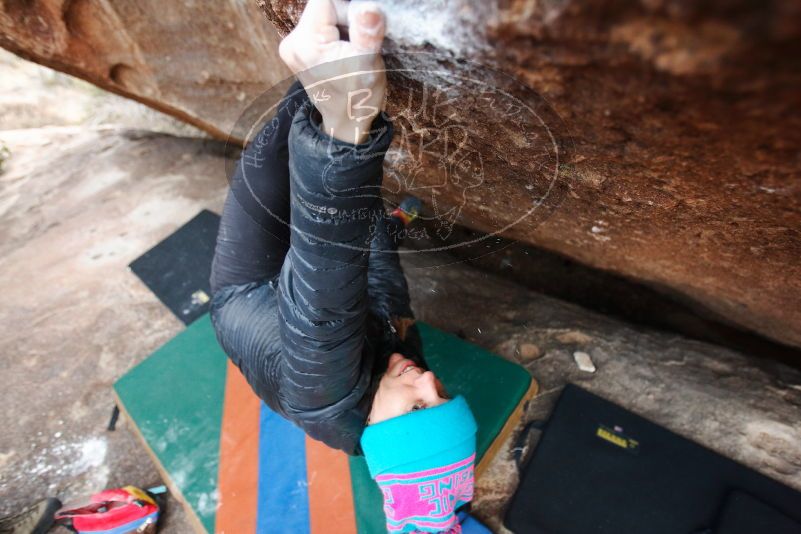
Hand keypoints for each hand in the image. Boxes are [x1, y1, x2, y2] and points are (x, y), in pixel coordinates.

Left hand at [278, 0, 386, 144]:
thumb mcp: (369, 63)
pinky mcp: (296, 48)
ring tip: (351, 50)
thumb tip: (369, 7)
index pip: (327, 0)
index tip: (362, 30)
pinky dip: (335, 32)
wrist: (346, 122)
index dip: (349, 9)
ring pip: (322, 14)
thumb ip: (367, 33)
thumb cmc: (359, 96)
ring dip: (342, 25)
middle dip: (346, 17)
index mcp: (307, 43)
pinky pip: (319, 26)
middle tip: (358, 43)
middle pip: (323, 6)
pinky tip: (342, 51)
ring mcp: (291, 46)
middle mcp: (292, 42)